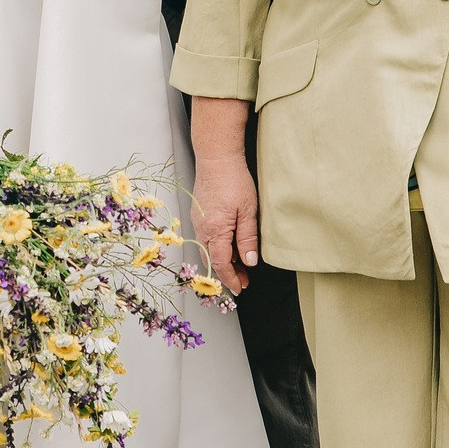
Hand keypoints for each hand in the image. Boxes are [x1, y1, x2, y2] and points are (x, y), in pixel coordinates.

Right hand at [190, 156, 258, 292]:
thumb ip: (248, 239)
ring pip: (209, 250)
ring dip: (223, 261)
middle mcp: (202, 230)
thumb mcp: (247, 212)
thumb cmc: (233, 181)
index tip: (239, 288)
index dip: (231, 279)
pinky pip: (207, 239)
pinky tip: (230, 246)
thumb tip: (249, 262)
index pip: (222, 264)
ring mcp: (198, 223)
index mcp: (215, 231)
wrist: (216, 159)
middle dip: (227, 274)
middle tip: (243, 281)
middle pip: (213, 260)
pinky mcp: (199, 216)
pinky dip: (218, 248)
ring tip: (240, 266)